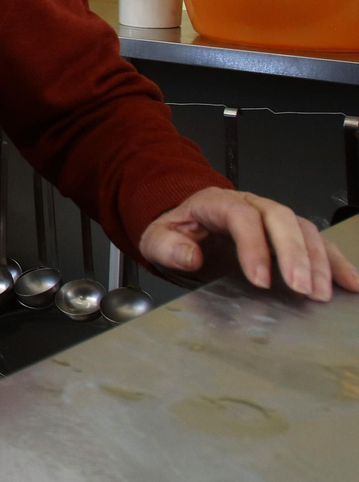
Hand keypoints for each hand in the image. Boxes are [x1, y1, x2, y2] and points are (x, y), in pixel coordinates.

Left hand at [140, 187, 358, 300]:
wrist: (185, 224)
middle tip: (301, 289)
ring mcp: (273, 218)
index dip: (254, 247)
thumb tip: (189, 255)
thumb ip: (167, 246)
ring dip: (318, 261)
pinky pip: (318, 242)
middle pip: (281, 219)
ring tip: (321, 294)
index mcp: (217, 202)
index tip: (260, 280)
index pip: (242, 218)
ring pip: (304, 229)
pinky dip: (336, 262)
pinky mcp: (288, 234)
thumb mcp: (157, 237)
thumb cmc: (175, 231)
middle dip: (295, 255)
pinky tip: (349, 283)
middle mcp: (251, 205)